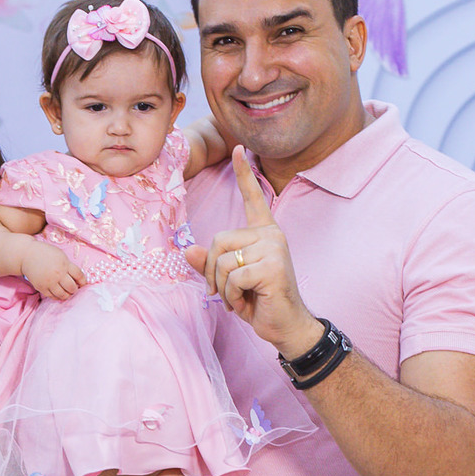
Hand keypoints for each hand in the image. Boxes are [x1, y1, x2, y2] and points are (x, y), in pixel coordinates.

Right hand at [21, 241, 85, 300]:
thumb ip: (69, 266)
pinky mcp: (42, 287)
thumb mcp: (60, 255)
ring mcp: (49, 282)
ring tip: (66, 292)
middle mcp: (58, 274)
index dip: (83, 281)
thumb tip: (78, 279)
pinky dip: (57, 297)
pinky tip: (58, 293)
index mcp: (65, 264)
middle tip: (73, 288)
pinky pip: (53, 297)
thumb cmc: (46, 254)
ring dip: (67, 295)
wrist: (27, 255)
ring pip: (63, 295)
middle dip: (75, 289)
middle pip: (72, 287)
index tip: (82, 283)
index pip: (79, 276)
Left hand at [185, 146, 319, 356]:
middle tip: (223, 292)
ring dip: (222, 287)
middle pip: (219, 239)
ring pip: (222, 260)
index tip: (240, 148)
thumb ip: (211, 263)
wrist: (286, 326)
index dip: (244, 175)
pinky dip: (232, 296)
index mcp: (263, 233)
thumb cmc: (259, 302)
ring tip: (237, 299)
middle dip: (212, 272)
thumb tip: (189, 250)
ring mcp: (274, 248)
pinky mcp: (273, 266)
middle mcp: (271, 235)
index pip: (253, 198)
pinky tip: (245, 303)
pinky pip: (233, 277)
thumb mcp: (229, 282)